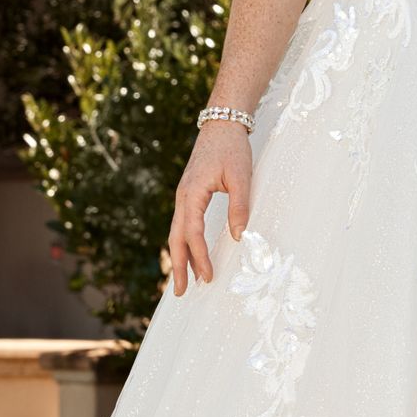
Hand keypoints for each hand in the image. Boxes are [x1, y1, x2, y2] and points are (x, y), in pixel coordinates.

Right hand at [166, 123, 253, 294]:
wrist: (221, 124)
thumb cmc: (231, 148)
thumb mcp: (241, 176)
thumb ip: (239, 206)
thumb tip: (239, 236)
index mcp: (192, 193)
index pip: (193, 232)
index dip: (200, 256)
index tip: (207, 276)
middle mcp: (183, 197)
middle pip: (176, 237)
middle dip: (179, 266)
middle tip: (181, 292)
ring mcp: (184, 196)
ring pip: (177, 232)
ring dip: (180, 257)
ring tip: (184, 281)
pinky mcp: (189, 194)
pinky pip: (183, 223)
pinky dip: (185, 242)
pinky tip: (191, 253)